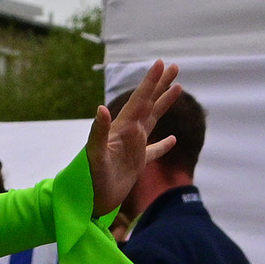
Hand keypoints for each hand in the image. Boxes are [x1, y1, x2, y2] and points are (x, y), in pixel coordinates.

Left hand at [86, 60, 182, 215]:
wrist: (87, 200)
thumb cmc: (89, 178)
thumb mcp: (94, 155)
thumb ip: (98, 132)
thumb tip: (102, 108)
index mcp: (122, 127)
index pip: (139, 99)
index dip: (150, 82)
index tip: (161, 63)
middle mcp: (129, 132)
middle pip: (148, 103)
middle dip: (161, 85)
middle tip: (174, 66)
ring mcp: (133, 147)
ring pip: (153, 120)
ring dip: (164, 104)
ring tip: (177, 89)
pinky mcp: (136, 164)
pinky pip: (154, 151)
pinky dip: (164, 145)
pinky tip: (173, 139)